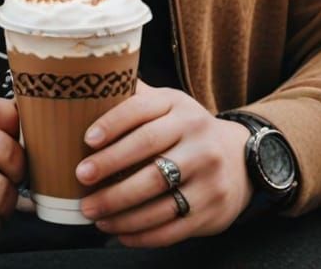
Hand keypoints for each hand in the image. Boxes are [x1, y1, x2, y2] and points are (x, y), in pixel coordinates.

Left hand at [75, 81, 252, 246]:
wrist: (239, 158)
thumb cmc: (185, 129)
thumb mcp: (168, 104)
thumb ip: (135, 97)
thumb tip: (90, 87)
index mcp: (179, 106)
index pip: (142, 111)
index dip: (112, 124)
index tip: (87, 140)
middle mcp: (198, 138)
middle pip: (148, 153)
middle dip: (109, 168)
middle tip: (80, 179)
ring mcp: (209, 175)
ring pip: (158, 195)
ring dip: (119, 208)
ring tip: (93, 212)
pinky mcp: (212, 209)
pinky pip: (172, 226)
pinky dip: (141, 233)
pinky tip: (119, 231)